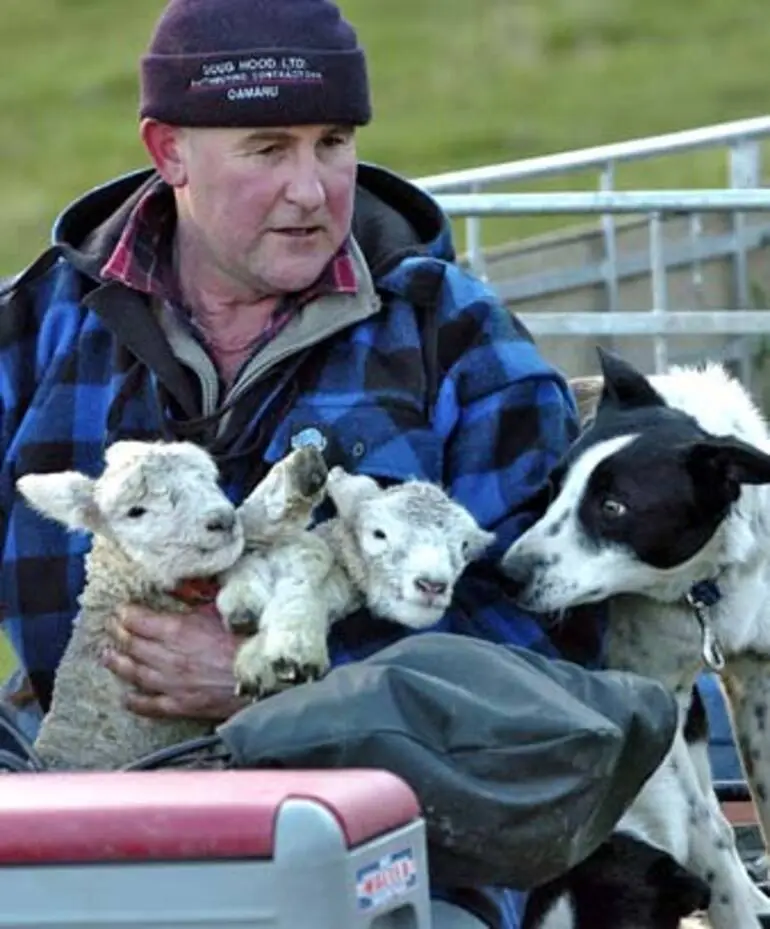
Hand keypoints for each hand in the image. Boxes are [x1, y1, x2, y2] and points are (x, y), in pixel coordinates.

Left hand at [103, 604, 248, 721]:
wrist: (261, 675)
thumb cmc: (245, 639)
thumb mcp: (219, 609)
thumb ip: (196, 600)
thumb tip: (184, 588)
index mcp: (177, 629)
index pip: (139, 620)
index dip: (126, 614)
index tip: (120, 610)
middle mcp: (168, 656)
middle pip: (132, 645)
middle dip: (118, 634)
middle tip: (111, 629)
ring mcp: (171, 683)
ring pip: (134, 673)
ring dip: (118, 664)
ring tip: (107, 657)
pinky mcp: (180, 704)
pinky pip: (150, 705)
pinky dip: (135, 701)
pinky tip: (126, 698)